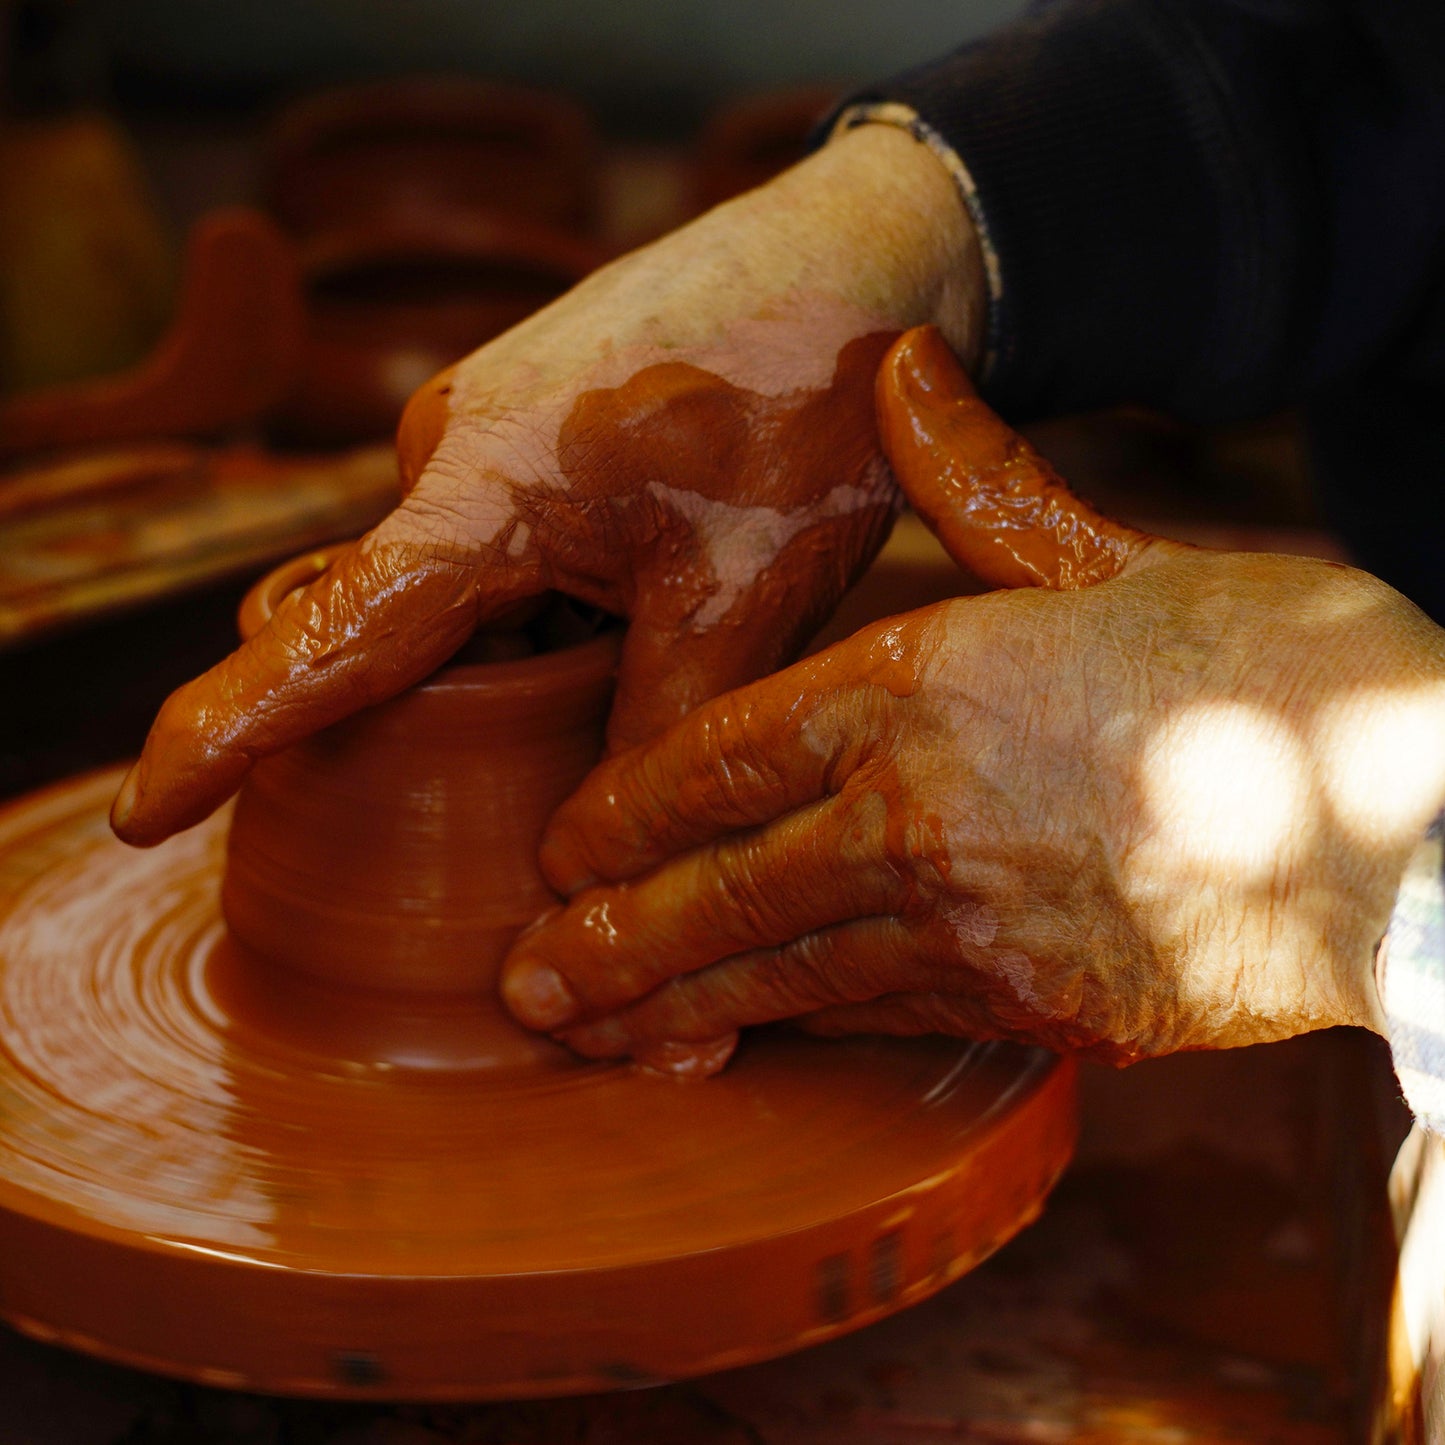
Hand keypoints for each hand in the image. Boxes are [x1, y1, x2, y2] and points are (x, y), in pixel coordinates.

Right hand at [112, 126, 984, 844]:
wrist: (863, 252)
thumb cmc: (806, 397)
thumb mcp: (743, 594)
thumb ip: (657, 734)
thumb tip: (596, 879)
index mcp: (485, 486)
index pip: (332, 637)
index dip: (229, 732)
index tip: (143, 812)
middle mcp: (457, 451)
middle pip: (413, 635)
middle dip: (469, 712)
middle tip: (586, 732)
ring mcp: (493, 428)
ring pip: (475, 593)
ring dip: (537, 648)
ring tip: (663, 625)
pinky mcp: (537, 422)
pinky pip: (511, 542)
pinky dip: (560, 597)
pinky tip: (651, 590)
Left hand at [500, 329, 1444, 1071]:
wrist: (1421, 823)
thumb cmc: (1281, 670)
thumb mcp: (1119, 555)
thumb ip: (982, 482)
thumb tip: (909, 365)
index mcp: (922, 686)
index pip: (720, 755)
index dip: (624, 811)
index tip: (561, 850)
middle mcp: (918, 811)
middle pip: (719, 888)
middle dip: (610, 941)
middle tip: (523, 984)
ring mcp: (971, 923)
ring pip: (781, 976)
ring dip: (672, 1011)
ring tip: (584, 1036)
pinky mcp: (1034, 1007)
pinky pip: (880, 1020)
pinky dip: (798, 1033)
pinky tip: (738, 1049)